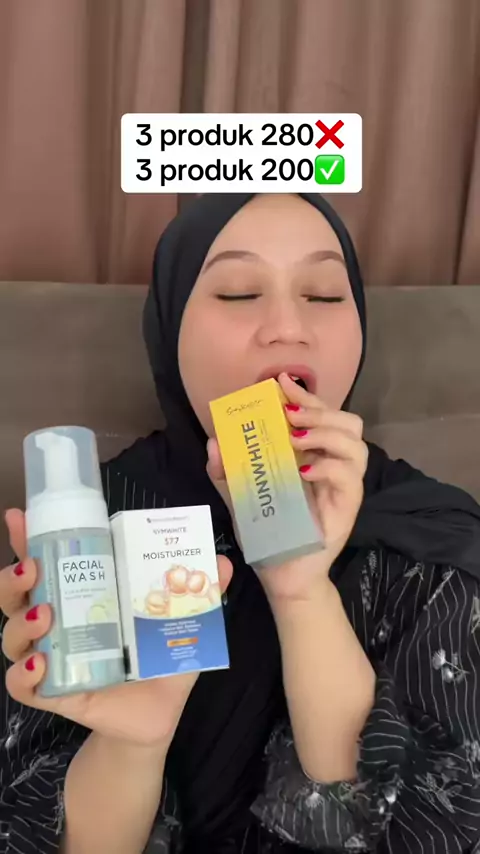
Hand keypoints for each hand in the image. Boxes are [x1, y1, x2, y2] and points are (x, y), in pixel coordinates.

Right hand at [1, 509, 232, 747]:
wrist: (159, 714)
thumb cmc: (162, 658)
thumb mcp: (182, 620)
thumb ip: (201, 591)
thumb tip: (221, 562)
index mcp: (83, 593)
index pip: (46, 560)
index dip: (26, 538)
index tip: (18, 517)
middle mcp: (58, 621)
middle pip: (16, 594)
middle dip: (14, 577)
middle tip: (32, 568)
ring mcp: (52, 657)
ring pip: (11, 636)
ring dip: (20, 622)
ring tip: (44, 616)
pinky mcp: (55, 694)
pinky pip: (23, 686)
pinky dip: (24, 674)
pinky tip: (41, 664)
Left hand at [207, 373, 366, 601]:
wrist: (282, 575)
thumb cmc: (267, 533)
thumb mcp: (239, 498)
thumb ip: (226, 472)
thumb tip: (214, 442)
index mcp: (313, 455)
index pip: (320, 415)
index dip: (305, 396)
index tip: (282, 383)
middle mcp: (334, 465)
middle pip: (347, 422)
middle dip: (319, 410)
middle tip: (288, 414)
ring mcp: (344, 485)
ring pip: (355, 444)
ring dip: (326, 433)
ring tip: (296, 437)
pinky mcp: (348, 506)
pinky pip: (350, 476)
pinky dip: (328, 465)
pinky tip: (303, 469)